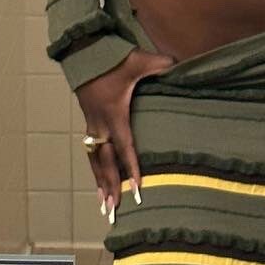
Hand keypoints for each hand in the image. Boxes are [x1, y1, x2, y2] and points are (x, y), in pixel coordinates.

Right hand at [75, 46, 175, 220]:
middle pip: (107, 163)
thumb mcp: (139, 61)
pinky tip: (97, 181)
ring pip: (96, 161)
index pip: (126, 148)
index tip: (137, 192)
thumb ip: (161, 64)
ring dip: (100, 184)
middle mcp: (102, 126)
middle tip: (113, 211)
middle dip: (111, 187)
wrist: (84, 54)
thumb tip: (180, 65)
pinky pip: (91, 152)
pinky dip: (94, 170)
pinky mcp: (89, 122)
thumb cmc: (113, 60)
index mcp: (115, 115)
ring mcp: (93, 125)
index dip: (132, 171)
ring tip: (103, 206)